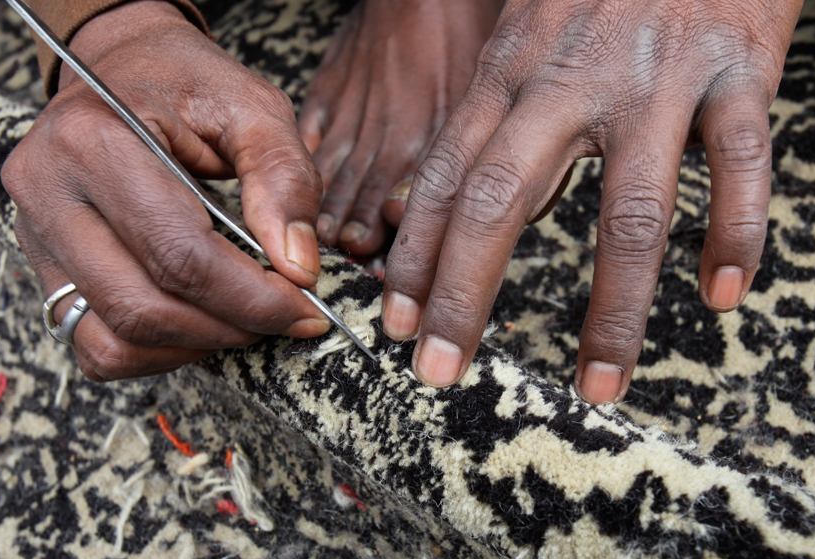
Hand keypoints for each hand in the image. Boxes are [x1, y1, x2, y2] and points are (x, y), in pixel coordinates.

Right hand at [2, 0, 327, 380]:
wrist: (120, 66)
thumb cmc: (187, 83)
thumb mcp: (253, 108)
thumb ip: (286, 181)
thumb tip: (299, 268)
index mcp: (95, 141)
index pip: (180, 255)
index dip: (253, 299)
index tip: (306, 308)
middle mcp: (47, 192)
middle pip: (143, 306)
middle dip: (229, 328)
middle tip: (283, 317)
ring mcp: (36, 235)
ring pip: (112, 340)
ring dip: (192, 346)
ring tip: (243, 319)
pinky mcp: (45, 266)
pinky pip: (96, 345)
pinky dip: (156, 351)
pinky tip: (200, 320)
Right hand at [297, 0, 500, 255]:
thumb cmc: (463, 31)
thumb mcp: (495, 95)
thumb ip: (493, 153)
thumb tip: (518, 209)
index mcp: (435, 132)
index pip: (417, 201)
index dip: (409, 240)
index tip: (402, 271)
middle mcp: (392, 127)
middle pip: (369, 196)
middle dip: (362, 238)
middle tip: (356, 265)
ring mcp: (355, 110)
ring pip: (336, 173)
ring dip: (329, 213)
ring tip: (319, 244)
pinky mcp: (330, 91)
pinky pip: (311, 138)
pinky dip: (305, 171)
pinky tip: (296, 197)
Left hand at [382, 0, 802, 402]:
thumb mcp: (533, 29)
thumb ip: (502, 110)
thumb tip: (487, 209)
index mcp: (516, 67)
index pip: (450, 177)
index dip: (418, 256)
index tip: (396, 325)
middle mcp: (576, 77)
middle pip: (505, 199)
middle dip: (465, 294)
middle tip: (440, 370)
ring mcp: (661, 77)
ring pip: (632, 212)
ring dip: (614, 312)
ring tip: (599, 385)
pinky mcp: (741, 71)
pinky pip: (742, 169)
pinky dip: (736, 237)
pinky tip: (721, 298)